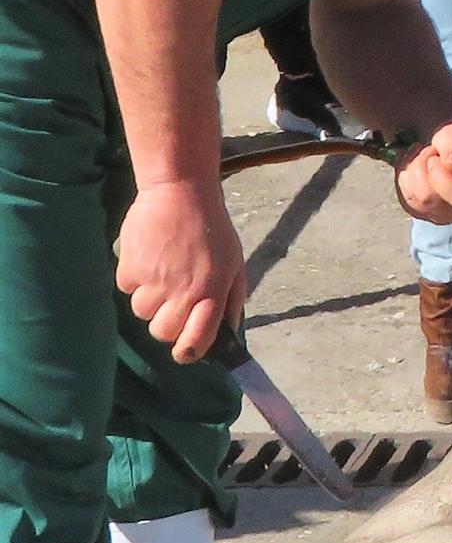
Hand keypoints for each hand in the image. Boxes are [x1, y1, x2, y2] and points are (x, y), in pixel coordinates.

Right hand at [115, 179, 247, 363]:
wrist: (179, 191)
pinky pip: (126, 289)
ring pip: (142, 313)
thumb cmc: (211, 228)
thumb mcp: (234, 262)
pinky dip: (135, 278)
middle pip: (163, 333)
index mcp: (213, 290)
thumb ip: (231, 300)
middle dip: (167, 323)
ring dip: (150, 299)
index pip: (197, 340)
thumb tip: (228, 332)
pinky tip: (149, 257)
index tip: (187, 350)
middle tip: (174, 301)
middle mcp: (183, 291)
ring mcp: (154, 281)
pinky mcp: (129, 269)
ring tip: (163, 271)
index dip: (190, 351)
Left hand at [396, 119, 451, 224]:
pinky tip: (419, 166)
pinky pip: (405, 197)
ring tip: (427, 156)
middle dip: (425, 167)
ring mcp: (440, 214)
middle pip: (429, 198)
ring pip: (415, 197)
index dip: (442, 175)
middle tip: (433, 151)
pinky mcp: (421, 212)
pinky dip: (406, 176)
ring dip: (415, 169)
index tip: (436, 156)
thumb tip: (451, 166)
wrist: (446, 143)